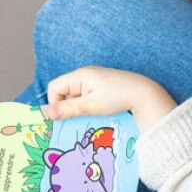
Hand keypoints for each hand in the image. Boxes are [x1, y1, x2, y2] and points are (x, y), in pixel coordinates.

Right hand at [46, 66, 176, 130]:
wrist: (143, 93)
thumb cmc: (118, 97)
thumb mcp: (91, 106)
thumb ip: (69, 109)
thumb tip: (48, 113)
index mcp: (79, 75)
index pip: (54, 87)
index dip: (54, 102)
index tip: (63, 117)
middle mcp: (84, 74)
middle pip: (64, 91)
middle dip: (67, 106)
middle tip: (78, 117)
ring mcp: (93, 79)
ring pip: (75, 95)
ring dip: (78, 107)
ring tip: (90, 114)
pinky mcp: (100, 85)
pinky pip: (86, 95)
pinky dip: (87, 104)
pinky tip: (97, 111)